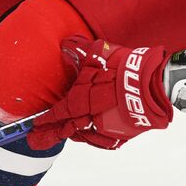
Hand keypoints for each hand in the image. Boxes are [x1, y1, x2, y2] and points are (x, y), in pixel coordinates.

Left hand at [30, 36, 172, 150]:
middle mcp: (89, 116)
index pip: (57, 112)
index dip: (45, 118)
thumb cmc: (124, 68)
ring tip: (63, 134)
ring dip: (71, 134)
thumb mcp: (99, 52)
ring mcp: (105, 128)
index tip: (34, 124)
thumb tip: (65, 44)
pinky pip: (101, 141)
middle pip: (65, 129)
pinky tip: (87, 136)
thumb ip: (79, 49)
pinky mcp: (121, 135)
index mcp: (81, 99)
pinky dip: (92, 138)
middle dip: (50, 134)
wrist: (151, 85)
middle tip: (36, 140)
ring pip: (83, 136)